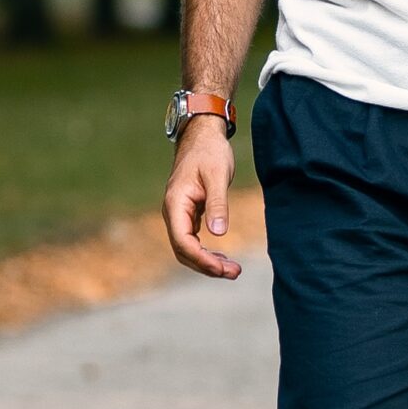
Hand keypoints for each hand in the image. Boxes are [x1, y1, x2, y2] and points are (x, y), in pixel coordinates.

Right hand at [161, 126, 241, 279]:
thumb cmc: (210, 152)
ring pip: (187, 247)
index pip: (183, 242)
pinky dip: (206, 251)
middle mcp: (173, 212)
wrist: (202, 135)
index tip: (222, 268)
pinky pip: (193, 239)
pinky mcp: (189, 213)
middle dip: (206, 265)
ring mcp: (179, 214)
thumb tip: (219, 234)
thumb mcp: (217, 176)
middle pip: (183, 250)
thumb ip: (218, 204)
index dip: (201, 258)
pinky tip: (222, 257)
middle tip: (234, 273)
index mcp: (175, 204)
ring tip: (232, 271)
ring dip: (207, 261)